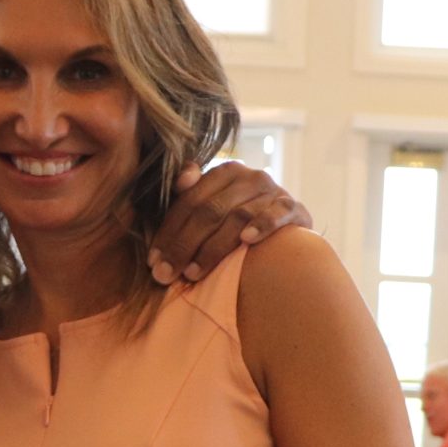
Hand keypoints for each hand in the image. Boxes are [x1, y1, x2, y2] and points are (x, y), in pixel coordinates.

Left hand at [148, 162, 312, 286]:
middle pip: (209, 211)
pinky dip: (263, 225)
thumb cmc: (243, 217)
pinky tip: (247, 240)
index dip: (169, 231)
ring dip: (213, 248)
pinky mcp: (294, 208)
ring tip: (193, 273)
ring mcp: (273, 191)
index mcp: (224, 172)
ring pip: (237, 217)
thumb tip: (180, 182)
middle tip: (166, 274)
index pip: (189, 201)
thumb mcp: (217, 203)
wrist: (290, 224)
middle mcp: (249, 177)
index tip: (153, 261)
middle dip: (183, 245)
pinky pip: (278, 214)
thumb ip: (192, 195)